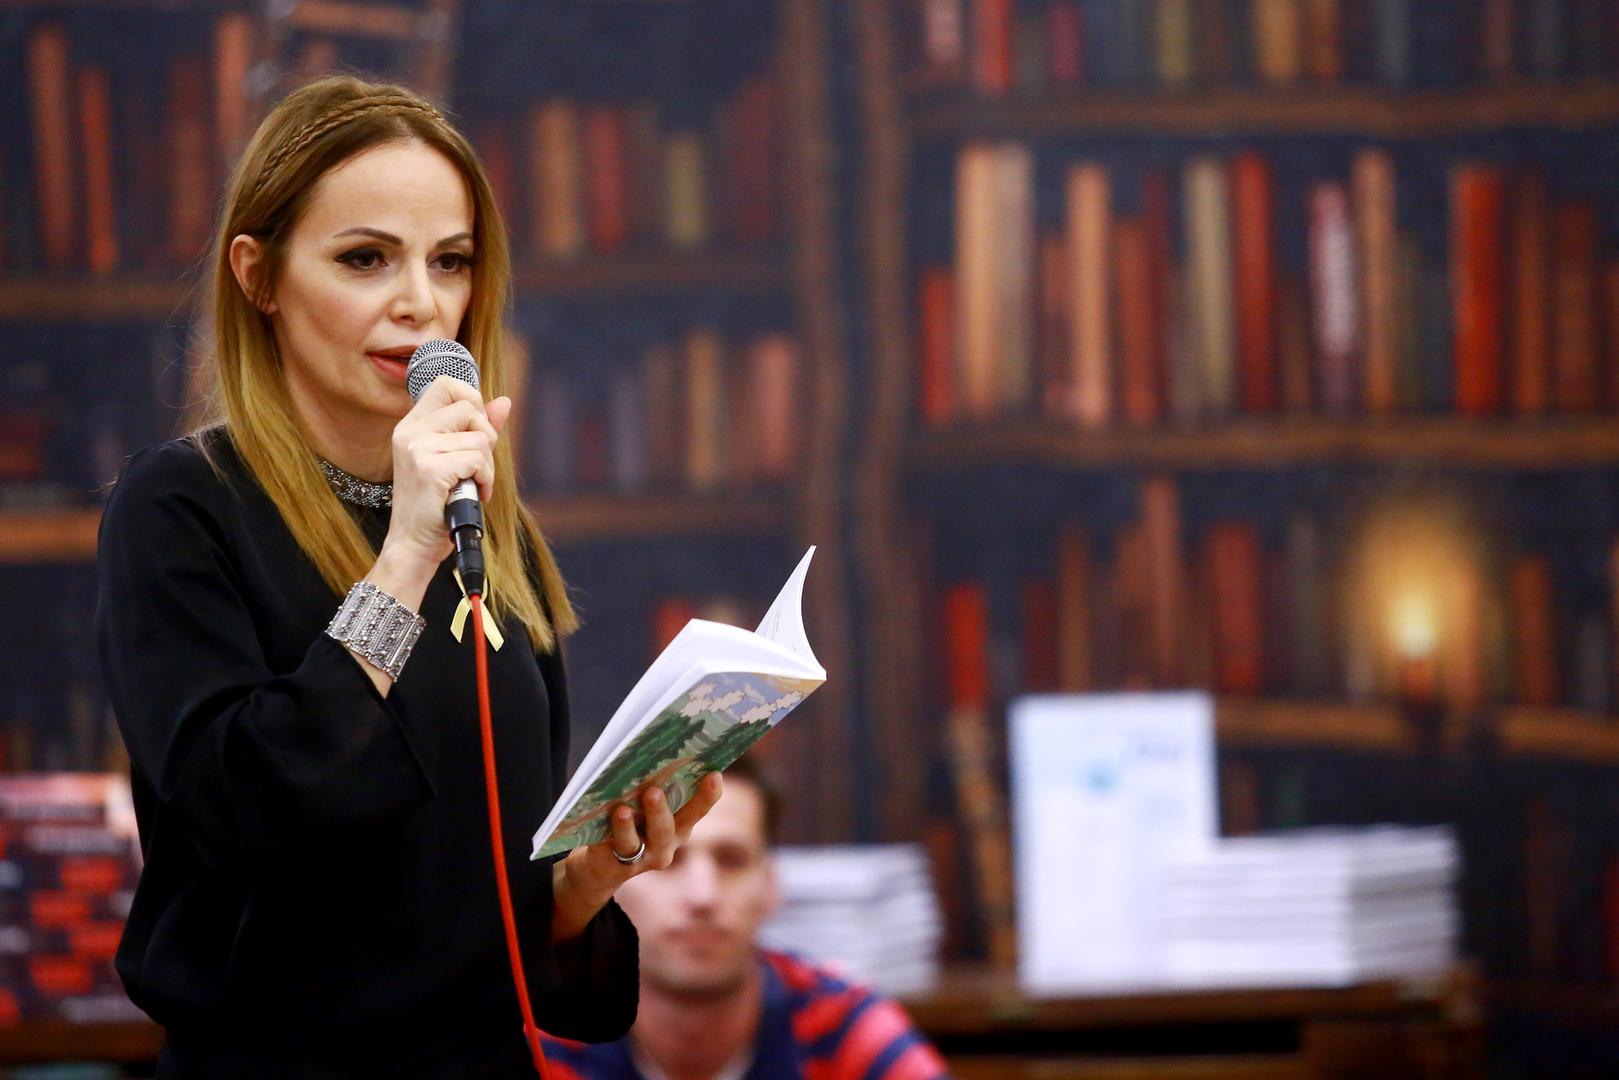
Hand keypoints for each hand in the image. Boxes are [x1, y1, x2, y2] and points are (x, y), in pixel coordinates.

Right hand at [381, 374, 511, 574]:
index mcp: (412, 425)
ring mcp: (418, 449)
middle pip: (469, 407)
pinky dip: (485, 479)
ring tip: (471, 485)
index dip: (471, 399)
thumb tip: (504, 402)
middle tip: (476, 466)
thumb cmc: (436, 504)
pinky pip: (478, 459)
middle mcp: (410, 432)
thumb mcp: (454, 460)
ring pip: (480, 438)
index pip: (446, 384)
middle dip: (485, 437)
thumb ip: (477, 429)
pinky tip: (473, 493)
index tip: (475, 428)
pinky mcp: (430, 469)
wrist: (414, 544)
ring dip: (486, 467)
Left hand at [551, 771, 724, 940]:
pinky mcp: (617, 865)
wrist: (601, 865)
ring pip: (637, 842)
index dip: (708, 795)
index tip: (714, 775)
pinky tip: (610, 817)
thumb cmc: (630, 822)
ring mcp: (643, 858)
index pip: (698, 810)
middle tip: (653, 791)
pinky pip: (615, 848)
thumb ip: (652, 788)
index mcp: (679, 826)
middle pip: (670, 828)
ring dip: (628, 826)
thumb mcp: (644, 806)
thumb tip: (648, 755)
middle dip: (661, 810)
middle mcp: (666, 844)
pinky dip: (612, 832)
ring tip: (623, 810)